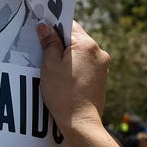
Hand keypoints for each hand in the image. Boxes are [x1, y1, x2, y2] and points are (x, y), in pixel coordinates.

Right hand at [38, 21, 109, 135]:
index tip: (43, 30)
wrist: (81, 121)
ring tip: (55, 68)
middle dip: (60, 43)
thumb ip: (49, 43)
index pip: (69, 25)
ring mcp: (103, 65)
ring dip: (68, 55)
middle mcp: (99, 52)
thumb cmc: (64, 94)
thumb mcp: (50, 65)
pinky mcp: (102, 77)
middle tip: (45, 52)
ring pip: (81, 51)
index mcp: (86, 45)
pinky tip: (65, 77)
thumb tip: (45, 27)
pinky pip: (86, 63)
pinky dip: (75, 66)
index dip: (54, 26)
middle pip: (75, 38)